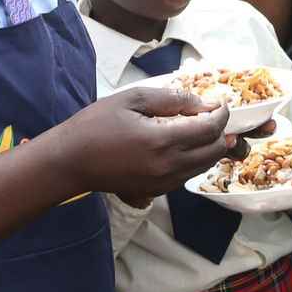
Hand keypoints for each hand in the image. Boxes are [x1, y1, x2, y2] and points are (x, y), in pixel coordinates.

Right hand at [53, 87, 231, 204]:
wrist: (69, 162)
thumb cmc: (95, 125)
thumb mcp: (132, 99)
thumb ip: (171, 99)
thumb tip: (203, 104)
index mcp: (162, 141)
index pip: (209, 129)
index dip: (221, 115)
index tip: (221, 104)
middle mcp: (168, 167)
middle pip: (214, 151)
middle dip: (220, 132)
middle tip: (215, 117)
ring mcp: (163, 183)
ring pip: (203, 166)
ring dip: (209, 148)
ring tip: (202, 130)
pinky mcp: (156, 191)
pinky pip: (187, 176)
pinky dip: (194, 161)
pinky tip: (184, 147)